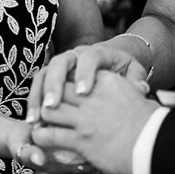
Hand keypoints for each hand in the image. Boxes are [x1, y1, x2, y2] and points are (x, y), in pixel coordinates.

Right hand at [26, 43, 148, 121]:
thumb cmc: (123, 68)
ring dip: (38, 96)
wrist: (112, 62)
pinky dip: (33, 103)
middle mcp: (76, 55)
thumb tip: (141, 89)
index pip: (89, 57)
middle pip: (60, 63)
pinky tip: (33, 122)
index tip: (83, 92)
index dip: (85, 73)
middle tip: (52, 106)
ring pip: (44, 74)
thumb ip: (136, 79)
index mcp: (98, 52)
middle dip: (55, 84)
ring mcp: (61, 65)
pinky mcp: (51, 76)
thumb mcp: (133, 71)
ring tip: (36, 119)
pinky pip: (38, 86)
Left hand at [32, 73, 158, 173]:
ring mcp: (85, 118)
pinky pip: (51, 135)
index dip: (67, 81)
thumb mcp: (136, 93)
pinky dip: (42, 137)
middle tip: (44, 105)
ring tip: (39, 121)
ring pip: (50, 110)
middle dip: (49, 96)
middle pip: (60, 89)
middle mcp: (93, 96)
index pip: (77, 73)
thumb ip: (128, 86)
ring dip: (42, 116)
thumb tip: (137, 86)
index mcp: (107, 80)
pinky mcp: (81, 139)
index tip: (63, 88)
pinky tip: (42, 138)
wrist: (153, 141)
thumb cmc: (149, 120)